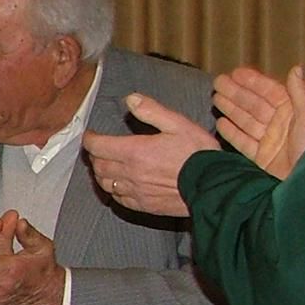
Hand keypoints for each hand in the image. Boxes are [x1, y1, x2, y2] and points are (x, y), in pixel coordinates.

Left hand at [83, 92, 217, 215]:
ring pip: (105, 183)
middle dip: (95, 155)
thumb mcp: (178, 124)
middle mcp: (130, 173)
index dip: (90, 139)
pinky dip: (114, 189)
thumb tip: (130, 99)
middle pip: (98, 165)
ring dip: (102, 173)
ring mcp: (135, 192)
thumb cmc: (198, 154)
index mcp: (135, 151)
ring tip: (107, 165)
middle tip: (99, 148)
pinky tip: (121, 184)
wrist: (214, 186)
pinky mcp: (143, 205)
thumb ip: (151, 110)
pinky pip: (118, 199)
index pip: (98, 146)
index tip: (90, 135)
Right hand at [213, 65, 304, 180]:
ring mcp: (269, 142)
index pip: (270, 92)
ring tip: (215, 98)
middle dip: (236, 93)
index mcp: (293, 113)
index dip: (253, 82)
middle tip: (217, 82)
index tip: (235, 73)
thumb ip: (300, 93)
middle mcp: (280, 125)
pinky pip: (243, 143)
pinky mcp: (261, 159)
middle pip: (254, 105)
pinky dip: (231, 133)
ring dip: (231, 109)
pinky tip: (220, 124)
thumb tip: (296, 68)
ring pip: (246, 121)